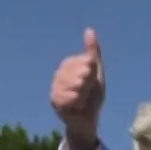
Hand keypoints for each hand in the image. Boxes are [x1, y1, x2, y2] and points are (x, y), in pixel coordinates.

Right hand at [49, 28, 104, 149]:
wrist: (87, 119)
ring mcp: (55, 86)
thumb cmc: (92, 96)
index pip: (86, 62)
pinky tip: (77, 106)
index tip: (90, 81)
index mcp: (69, 64)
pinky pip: (72, 97)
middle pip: (82, 73)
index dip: (92, 74)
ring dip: (84, 95)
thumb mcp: (96, 72)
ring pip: (77, 85)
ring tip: (81, 99)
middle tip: (86, 93)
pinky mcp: (54, 99)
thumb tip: (89, 29)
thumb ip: (92, 52)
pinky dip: (79, 103)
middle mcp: (60, 73)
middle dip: (88, 85)